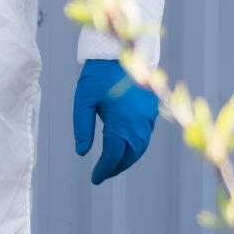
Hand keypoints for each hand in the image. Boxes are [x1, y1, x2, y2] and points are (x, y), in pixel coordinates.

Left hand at [73, 58, 158, 184]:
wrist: (120, 53)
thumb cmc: (97, 77)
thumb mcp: (83, 101)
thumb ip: (82, 128)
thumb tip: (82, 153)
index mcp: (122, 121)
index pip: (113, 154)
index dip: (103, 169)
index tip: (94, 179)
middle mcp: (139, 122)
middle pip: (130, 155)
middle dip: (116, 167)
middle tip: (102, 175)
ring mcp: (148, 116)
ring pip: (141, 147)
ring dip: (127, 159)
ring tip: (112, 166)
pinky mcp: (152, 110)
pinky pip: (146, 136)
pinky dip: (136, 147)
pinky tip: (125, 149)